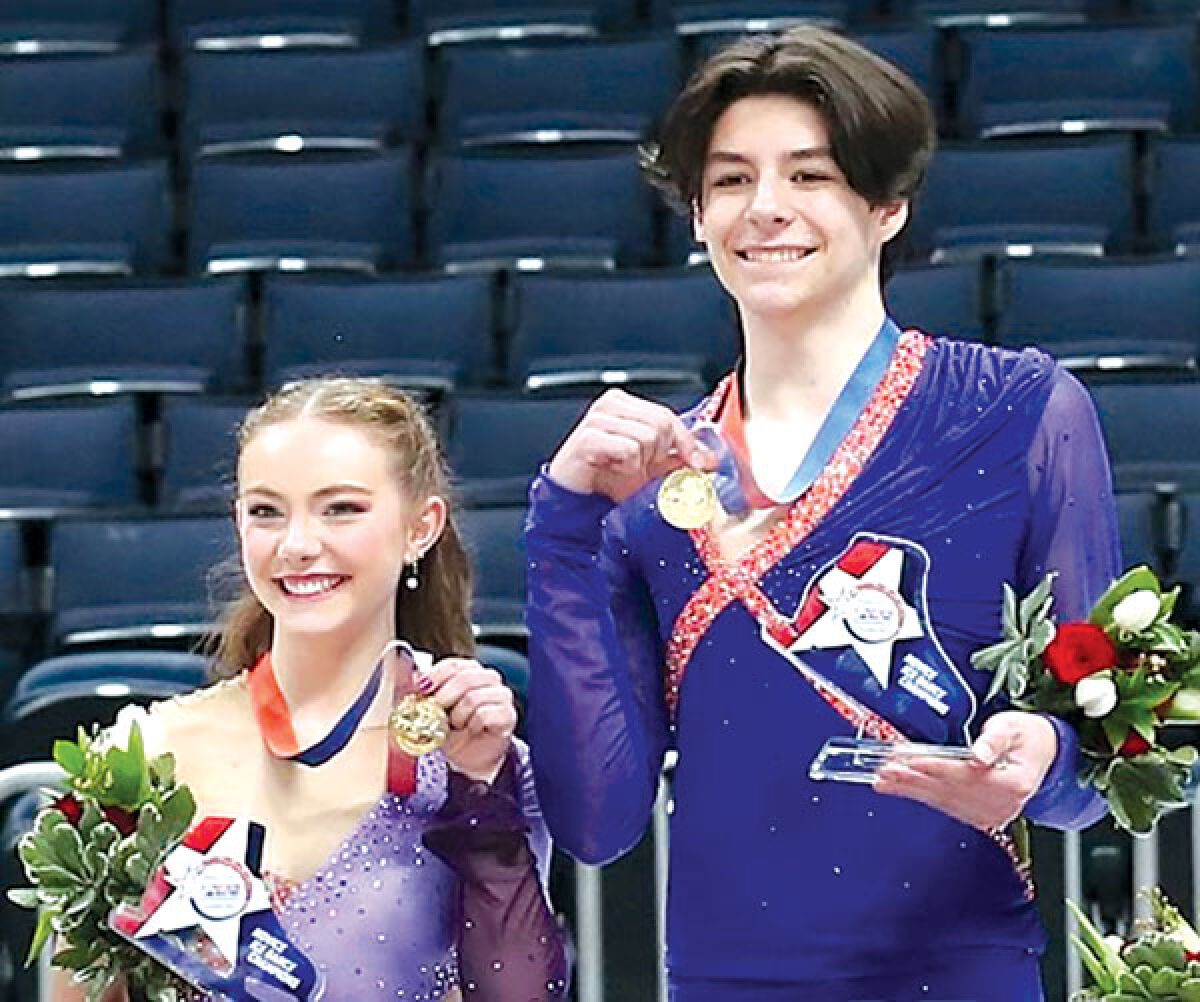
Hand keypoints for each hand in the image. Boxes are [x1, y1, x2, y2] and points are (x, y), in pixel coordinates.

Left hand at [420, 658, 516, 782]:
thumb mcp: (431, 709)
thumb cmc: (451, 729)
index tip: (421, 690)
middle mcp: (488, 678)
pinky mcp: (508, 715)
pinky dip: (472, 725)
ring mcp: (501, 695)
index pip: (452, 665)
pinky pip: (485, 715)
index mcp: (469, 670)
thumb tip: (411, 673)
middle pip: (464, 678)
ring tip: (455, 725)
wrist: (469, 757)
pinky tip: (470, 730)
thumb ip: (422, 690)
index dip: (434, 676)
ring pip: (473, 697)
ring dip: (457, 716)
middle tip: (436, 713)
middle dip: (444, 698)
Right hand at [546, 388, 714, 501]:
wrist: (576, 498)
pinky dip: (627, 466)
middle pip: (661, 423)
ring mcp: (597, 418)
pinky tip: (613, 468)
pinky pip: (628, 449)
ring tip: (625, 467)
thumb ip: (676, 456)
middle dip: (658, 452)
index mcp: (625, 403)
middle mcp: (610, 405)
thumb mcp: (650, 465)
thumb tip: (706, 457)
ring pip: (647, 436)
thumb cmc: (608, 478)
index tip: (699, 462)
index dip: (685, 440)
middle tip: (642, 466)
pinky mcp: (587, 437)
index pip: (667, 414)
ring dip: (640, 462)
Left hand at [873, 711, 1058, 830]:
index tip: (908, 761)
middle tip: (885, 769)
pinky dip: (921, 795)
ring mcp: (991, 813)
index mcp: (1013, 783)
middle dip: (913, 778)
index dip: (934, 767)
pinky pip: (946, 805)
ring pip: (943, 800)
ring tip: (884, 779)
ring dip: (910, 789)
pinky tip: (902, 788)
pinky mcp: (981, 816)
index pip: (964, 775)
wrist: (1043, 755)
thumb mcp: (1014, 727)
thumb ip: (994, 739)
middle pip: (948, 790)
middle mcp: (1002, 803)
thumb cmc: (1027, 738)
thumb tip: (980, 754)